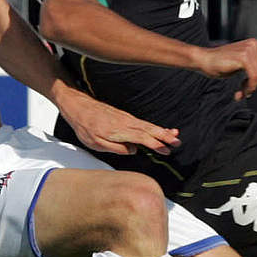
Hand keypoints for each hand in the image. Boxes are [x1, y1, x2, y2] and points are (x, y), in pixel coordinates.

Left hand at [58, 91, 182, 155]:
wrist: (79, 106)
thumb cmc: (85, 126)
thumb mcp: (95, 143)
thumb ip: (115, 148)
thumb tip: (132, 150)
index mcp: (119, 131)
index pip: (142, 138)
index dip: (155, 144)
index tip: (166, 149)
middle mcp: (126, 123)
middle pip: (149, 130)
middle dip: (165, 136)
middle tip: (178, 142)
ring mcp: (126, 119)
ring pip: (148, 126)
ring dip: (162, 131)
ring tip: (175, 135)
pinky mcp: (125, 117)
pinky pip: (143, 123)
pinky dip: (154, 127)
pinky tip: (161, 130)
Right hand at [194, 38, 256, 99]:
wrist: (204, 60)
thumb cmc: (219, 62)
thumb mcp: (240, 64)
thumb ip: (254, 64)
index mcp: (253, 44)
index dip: (255, 80)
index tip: (246, 87)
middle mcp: (252, 45)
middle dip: (252, 86)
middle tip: (243, 93)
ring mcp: (248, 50)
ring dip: (249, 89)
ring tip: (240, 93)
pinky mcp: (244, 58)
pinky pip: (253, 78)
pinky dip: (248, 88)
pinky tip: (240, 92)